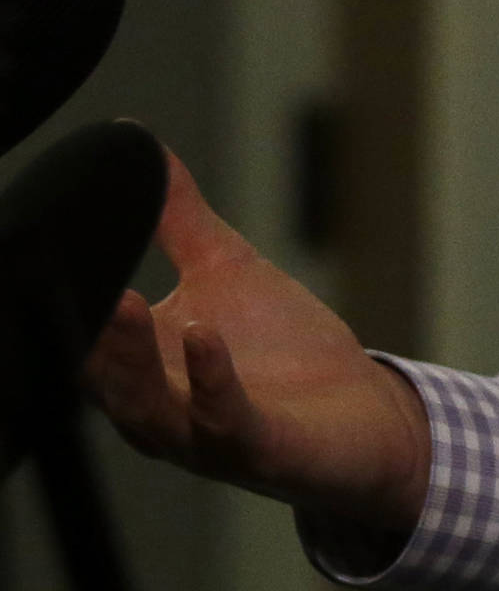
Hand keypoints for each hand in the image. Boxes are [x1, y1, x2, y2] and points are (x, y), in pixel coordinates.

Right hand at [84, 146, 430, 537]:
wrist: (360, 414)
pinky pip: (224, 423)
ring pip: (149, 409)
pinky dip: (212, 383)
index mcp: (139, 369)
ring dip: (133, 360)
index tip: (45, 258)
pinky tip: (205, 335)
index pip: (83, 343)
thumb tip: (139, 142)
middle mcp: (157, 412)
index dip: (64, 306)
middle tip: (84, 285)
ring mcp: (203, 437)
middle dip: (91, 335)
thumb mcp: (224, 267)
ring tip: (125, 302)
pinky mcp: (257, 449)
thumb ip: (178, 217)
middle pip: (105, 379)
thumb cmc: (283, 347)